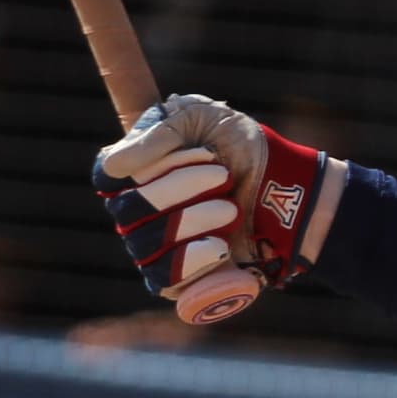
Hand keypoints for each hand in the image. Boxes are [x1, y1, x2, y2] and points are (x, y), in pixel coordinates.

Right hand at [94, 93, 330, 302]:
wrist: (290, 188)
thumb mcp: (203, 118)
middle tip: (222, 174)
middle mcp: (138, 210)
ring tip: (230, 207)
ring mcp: (154, 246)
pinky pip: (164, 277)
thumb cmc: (243, 147)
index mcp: (137, 169)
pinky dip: (195, 259)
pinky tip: (220, 245)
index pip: (106, 175)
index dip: (138, 164)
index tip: (183, 148)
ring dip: (194, 219)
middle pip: (128, 208)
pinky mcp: (178, 279)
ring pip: (147, 242)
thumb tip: (113, 165)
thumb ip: (159, 131)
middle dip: (179, 186)